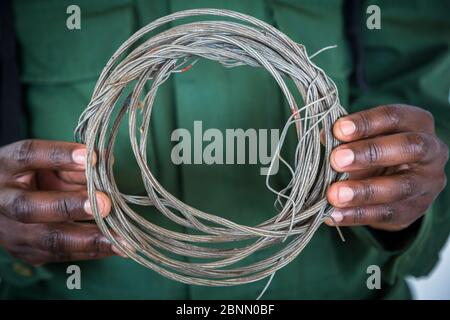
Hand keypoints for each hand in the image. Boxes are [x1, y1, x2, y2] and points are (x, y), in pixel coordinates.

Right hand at [0, 139, 122, 265]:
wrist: (1, 202)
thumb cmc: (31, 174)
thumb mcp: (46, 160)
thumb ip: (72, 162)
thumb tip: (104, 162)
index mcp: (8, 166)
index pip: (30, 156)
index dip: (59, 155)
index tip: (91, 156)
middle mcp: (3, 200)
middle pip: (30, 207)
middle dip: (70, 206)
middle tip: (106, 205)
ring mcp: (10, 232)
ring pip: (48, 239)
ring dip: (89, 241)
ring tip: (122, 240)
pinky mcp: (26, 252)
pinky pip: (60, 254)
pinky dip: (91, 251)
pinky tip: (116, 247)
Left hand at [326, 104, 448, 230]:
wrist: (396, 185)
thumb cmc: (377, 150)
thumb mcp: (365, 137)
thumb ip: (346, 136)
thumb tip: (324, 136)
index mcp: (417, 123)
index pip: (394, 117)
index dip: (366, 122)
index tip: (337, 129)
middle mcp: (431, 151)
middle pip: (407, 148)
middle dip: (370, 152)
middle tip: (336, 160)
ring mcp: (425, 184)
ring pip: (398, 188)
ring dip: (362, 191)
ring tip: (333, 194)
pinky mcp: (413, 211)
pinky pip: (385, 214)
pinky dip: (356, 215)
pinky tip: (334, 214)